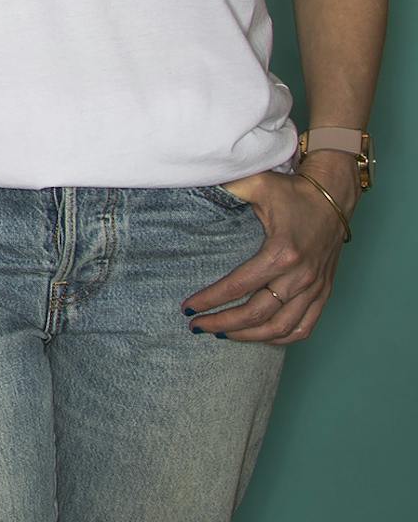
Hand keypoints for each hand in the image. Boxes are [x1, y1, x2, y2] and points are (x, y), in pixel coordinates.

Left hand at [184, 163, 351, 343]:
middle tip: (197, 325)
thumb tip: (195, 184)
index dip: (210, 300)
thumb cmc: (292, 191)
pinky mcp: (324, 292)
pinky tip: (259, 336)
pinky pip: (305, 327)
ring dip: (249, 336)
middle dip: (223, 323)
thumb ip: (227, 187)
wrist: (333, 196)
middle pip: (257, 314)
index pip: (238, 286)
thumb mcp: (257, 184)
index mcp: (281, 253)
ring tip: (222, 334)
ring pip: (281, 328)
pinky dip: (282, 338)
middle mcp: (301, 276)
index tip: (188, 307)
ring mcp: (315, 288)